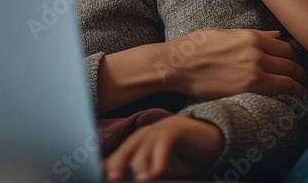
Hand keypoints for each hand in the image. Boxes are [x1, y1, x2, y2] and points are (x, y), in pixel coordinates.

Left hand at [102, 115, 222, 181]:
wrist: (209, 139)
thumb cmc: (181, 156)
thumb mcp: (158, 168)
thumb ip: (142, 173)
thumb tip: (122, 179)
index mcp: (137, 144)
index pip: (118, 155)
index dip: (107, 165)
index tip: (98, 176)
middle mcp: (145, 134)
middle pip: (126, 148)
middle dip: (117, 163)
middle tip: (112, 178)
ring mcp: (160, 129)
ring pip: (144, 145)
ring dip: (140, 164)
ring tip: (142, 179)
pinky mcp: (176, 129)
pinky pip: (164, 142)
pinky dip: (160, 156)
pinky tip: (158, 170)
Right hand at [159, 28, 307, 99]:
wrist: (176, 65)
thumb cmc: (195, 48)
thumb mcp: (224, 33)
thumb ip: (253, 35)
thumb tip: (276, 36)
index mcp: (250, 36)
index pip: (286, 47)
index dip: (296, 57)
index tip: (300, 65)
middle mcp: (256, 51)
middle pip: (292, 62)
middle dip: (303, 72)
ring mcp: (254, 70)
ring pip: (290, 77)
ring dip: (303, 85)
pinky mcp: (248, 87)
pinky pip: (280, 90)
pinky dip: (293, 94)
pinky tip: (299, 100)